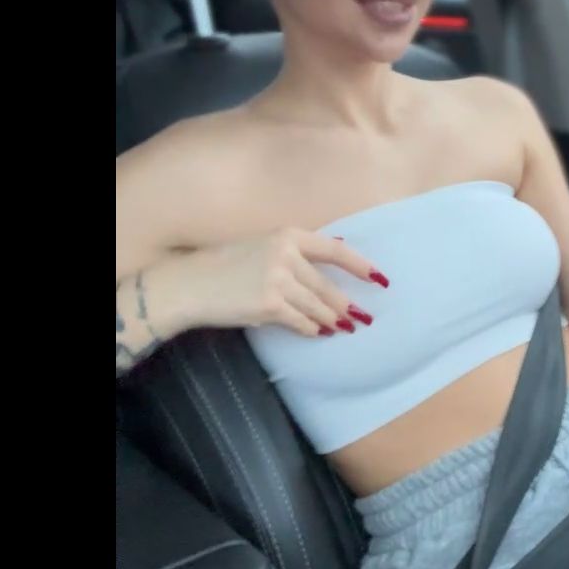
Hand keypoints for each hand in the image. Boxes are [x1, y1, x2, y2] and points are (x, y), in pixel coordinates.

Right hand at [179, 229, 387, 336]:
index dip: (360, 266)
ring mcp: (278, 280)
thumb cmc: (223, 266)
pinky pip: (300, 321)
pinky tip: (320, 333)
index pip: (335, 250)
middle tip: (364, 318)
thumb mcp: (261, 246)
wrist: (188, 284)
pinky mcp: (269, 305)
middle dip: (347, 305)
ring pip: (317, 306)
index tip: (380, 279)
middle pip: (327, 286)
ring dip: (332, 320)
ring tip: (345, 327)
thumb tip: (332, 255)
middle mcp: (286, 255)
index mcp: (287, 235)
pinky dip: (312, 329)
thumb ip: (294, 253)